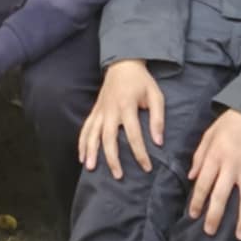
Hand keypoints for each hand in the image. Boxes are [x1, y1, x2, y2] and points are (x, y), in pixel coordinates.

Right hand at [79, 59, 165, 178]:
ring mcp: (100, 111)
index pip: (133, 134)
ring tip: (91, 168)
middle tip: (118, 176)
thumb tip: (158, 142)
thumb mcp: (156, 96)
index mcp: (127, 106)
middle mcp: (110, 110)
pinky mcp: (95, 111)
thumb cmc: (142, 82)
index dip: (140, 153)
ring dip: (91, 152)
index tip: (147, 168)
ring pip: (92, 134)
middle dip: (112, 158)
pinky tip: (82, 157)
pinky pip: (85, 128)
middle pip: (108, 138)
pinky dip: (82, 143)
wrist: (123, 64)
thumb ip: (158, 119)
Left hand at [187, 109, 240, 239]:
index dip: (197, 202)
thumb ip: (199, 157)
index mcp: (215, 157)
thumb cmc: (228, 125)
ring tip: (240, 237)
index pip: (203, 184)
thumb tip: (191, 177)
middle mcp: (232, 166)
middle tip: (210, 232)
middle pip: (222, 196)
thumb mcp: (207, 136)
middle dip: (215, 216)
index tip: (193, 215)